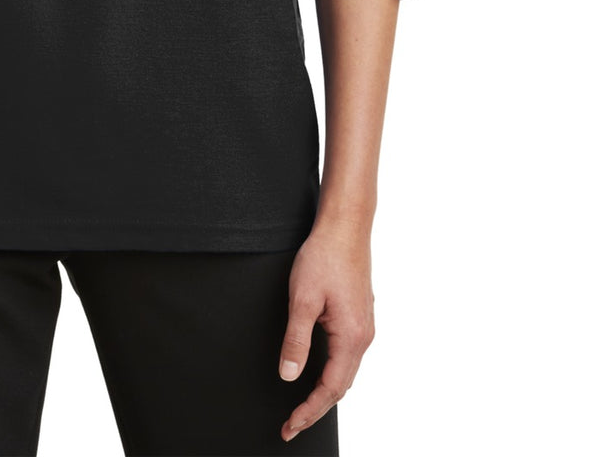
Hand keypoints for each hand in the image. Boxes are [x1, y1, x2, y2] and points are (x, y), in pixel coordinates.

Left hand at [277, 219, 374, 442]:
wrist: (345, 227)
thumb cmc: (324, 257)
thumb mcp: (302, 299)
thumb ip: (296, 340)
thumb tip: (289, 376)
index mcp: (351, 337)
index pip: (330, 388)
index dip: (309, 411)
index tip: (290, 427)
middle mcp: (363, 336)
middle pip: (341, 386)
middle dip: (315, 408)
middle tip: (291, 424)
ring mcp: (364, 327)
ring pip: (345, 372)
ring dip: (324, 391)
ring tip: (301, 406)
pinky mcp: (359, 316)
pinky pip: (347, 356)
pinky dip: (332, 372)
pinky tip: (318, 372)